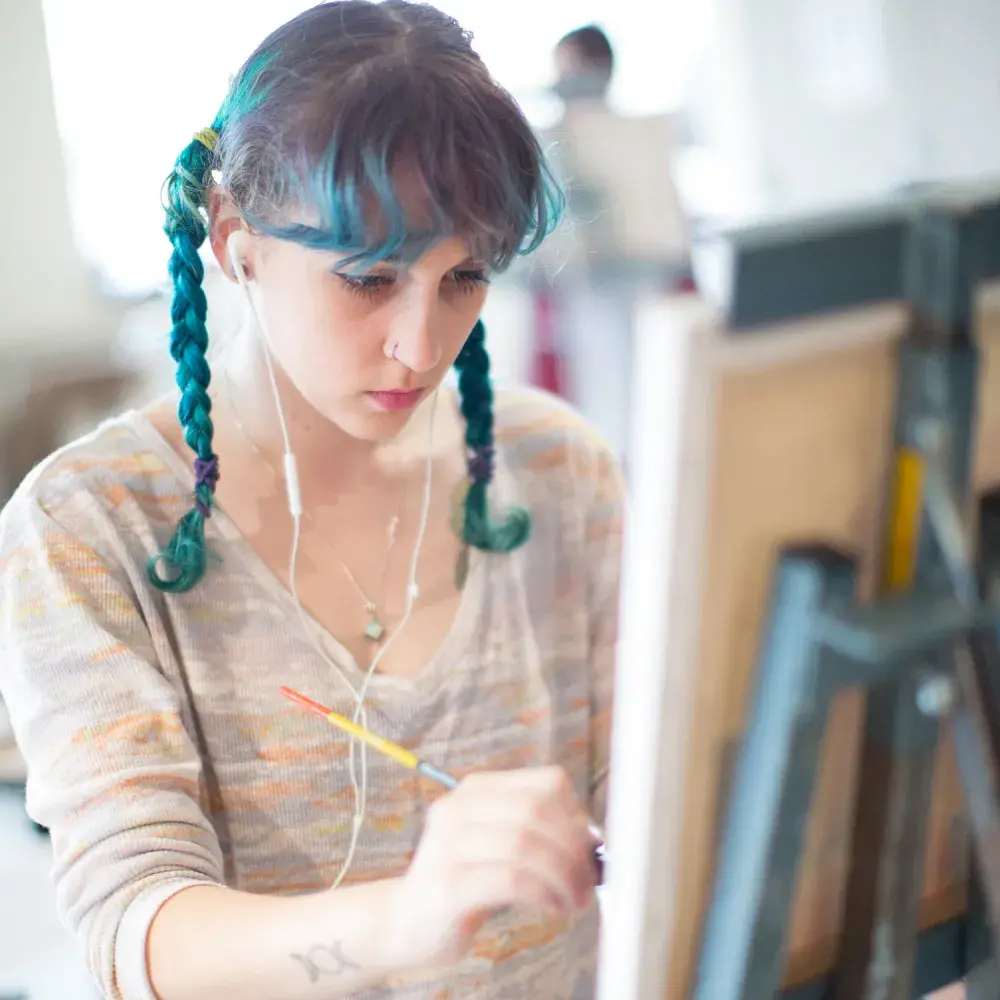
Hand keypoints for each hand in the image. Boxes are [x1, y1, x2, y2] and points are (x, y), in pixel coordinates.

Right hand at [388, 766, 598, 969]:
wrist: (406, 921)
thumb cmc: (466, 882)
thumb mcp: (499, 844)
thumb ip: (536, 832)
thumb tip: (591, 839)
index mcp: (477, 789)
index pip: (547, 783)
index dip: (578, 815)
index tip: (587, 848)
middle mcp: (459, 807)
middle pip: (538, 811)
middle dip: (573, 849)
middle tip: (587, 881)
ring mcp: (449, 844)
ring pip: (526, 843)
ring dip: (563, 875)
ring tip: (574, 900)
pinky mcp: (448, 884)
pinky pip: (511, 879)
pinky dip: (544, 893)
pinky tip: (553, 907)